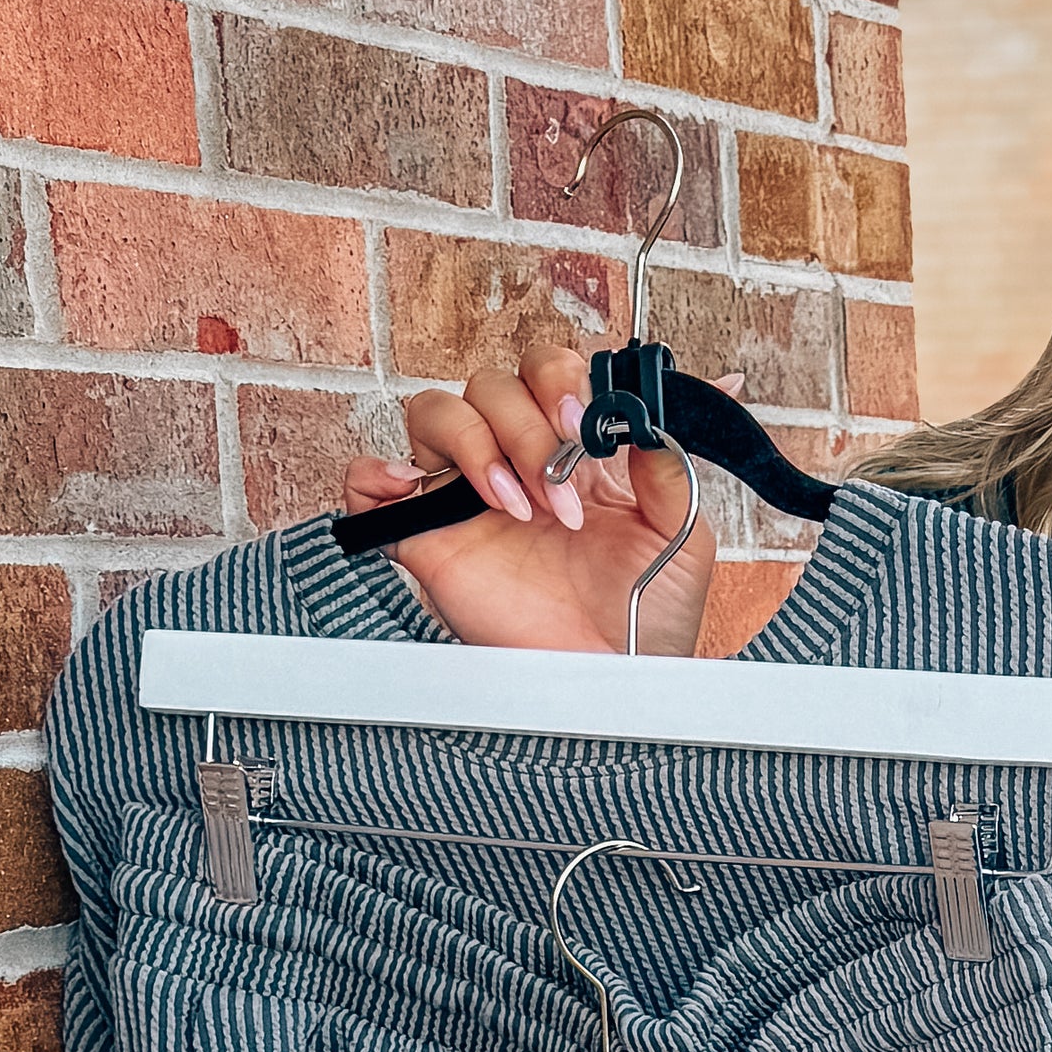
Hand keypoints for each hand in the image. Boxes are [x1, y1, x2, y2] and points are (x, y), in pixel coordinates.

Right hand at [345, 314, 723, 658]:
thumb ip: (668, 469)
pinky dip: (375, 474)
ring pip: (436, 413)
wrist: (616, 681)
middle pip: (491, 385)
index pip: (546, 370)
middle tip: (561, 495)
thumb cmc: (645, 613)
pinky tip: (413, 489)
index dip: (558, 380)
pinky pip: (370, 486)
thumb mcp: (681, 536)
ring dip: (477, 446)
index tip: (583, 424)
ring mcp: (466, 498)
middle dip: (527, 428)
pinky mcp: (426, 540)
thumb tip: (647, 413)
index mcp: (574, 450)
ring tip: (519, 509)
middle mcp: (515, 462)